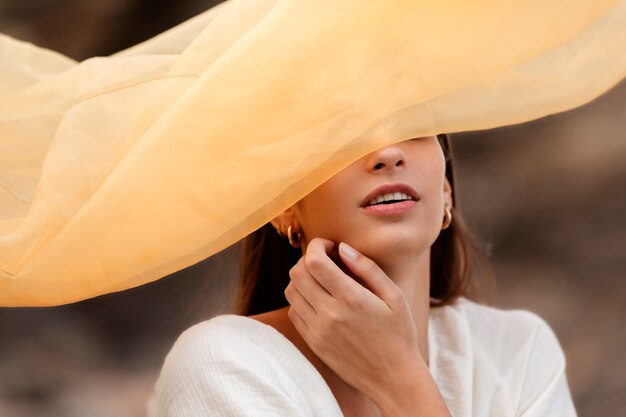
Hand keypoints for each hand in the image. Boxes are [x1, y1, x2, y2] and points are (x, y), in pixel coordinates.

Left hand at [284, 238, 423, 401]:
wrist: (393, 378)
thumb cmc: (399, 334)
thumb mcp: (394, 296)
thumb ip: (367, 268)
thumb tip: (342, 248)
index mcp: (351, 298)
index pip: (314, 261)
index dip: (317, 245)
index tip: (329, 245)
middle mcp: (329, 314)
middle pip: (297, 273)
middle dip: (308, 259)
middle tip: (325, 260)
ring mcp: (318, 331)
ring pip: (291, 292)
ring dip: (302, 279)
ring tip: (321, 279)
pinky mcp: (313, 343)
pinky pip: (294, 312)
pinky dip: (301, 299)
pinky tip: (319, 299)